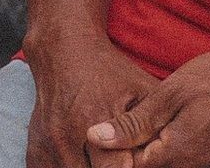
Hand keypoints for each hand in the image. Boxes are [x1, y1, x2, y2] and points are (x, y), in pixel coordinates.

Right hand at [24, 32, 159, 167]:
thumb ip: (155, 119)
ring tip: (102, 161)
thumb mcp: (139, 88)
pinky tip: (83, 162)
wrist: (65, 52)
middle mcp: (67, 137)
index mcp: (96, 120)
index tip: (135, 161)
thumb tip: (174, 142)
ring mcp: (49, 147)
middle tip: (121, 160)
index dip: (131, 165)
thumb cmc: (109, 72)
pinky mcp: (35, 153)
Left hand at [85, 46, 209, 167]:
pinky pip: (182, 165)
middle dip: (127, 155)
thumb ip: (135, 121)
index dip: (110, 154)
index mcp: (172, 158)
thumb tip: (94, 137)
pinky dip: (167, 152)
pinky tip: (167, 129)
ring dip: (146, 153)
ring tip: (142, 127)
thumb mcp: (174, 91)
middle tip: (117, 130)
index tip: (100, 134)